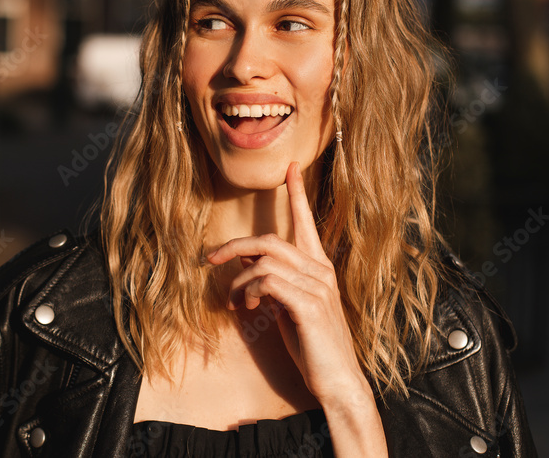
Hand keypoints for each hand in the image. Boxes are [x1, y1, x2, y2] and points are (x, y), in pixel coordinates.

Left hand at [204, 161, 368, 404]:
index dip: (297, 193)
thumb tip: (246, 257)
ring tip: (235, 302)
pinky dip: (248, 291)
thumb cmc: (312, 344)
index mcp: (319, 267)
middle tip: (211, 258)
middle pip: (270, 240)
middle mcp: (320, 271)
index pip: (306, 222)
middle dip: (234, 246)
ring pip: (264, 261)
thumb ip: (273, 280)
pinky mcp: (307, 304)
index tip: (290, 167)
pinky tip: (247, 308)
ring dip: (238, 281)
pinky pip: (267, 281)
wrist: (337, 380)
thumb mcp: (289, 306)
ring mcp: (316, 286)